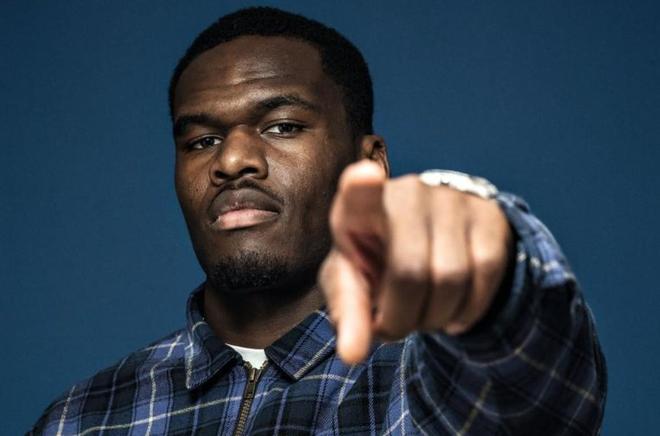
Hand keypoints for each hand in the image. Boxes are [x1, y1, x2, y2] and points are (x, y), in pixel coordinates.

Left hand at [319, 160, 513, 363]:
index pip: (359, 196)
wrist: (425, 240)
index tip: (364, 176)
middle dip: (404, 318)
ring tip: (423, 312)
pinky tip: (453, 310)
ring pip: (452, 278)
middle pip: (411, 272)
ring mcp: (451, 200)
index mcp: (358, 211)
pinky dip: (469, 309)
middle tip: (396, 324)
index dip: (361, 189)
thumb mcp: (353, 286)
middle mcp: (407, 194)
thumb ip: (349, 316)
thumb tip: (353, 355)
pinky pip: (486, 274)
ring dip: (437, 317)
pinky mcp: (489, 215)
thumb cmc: (376, 265)